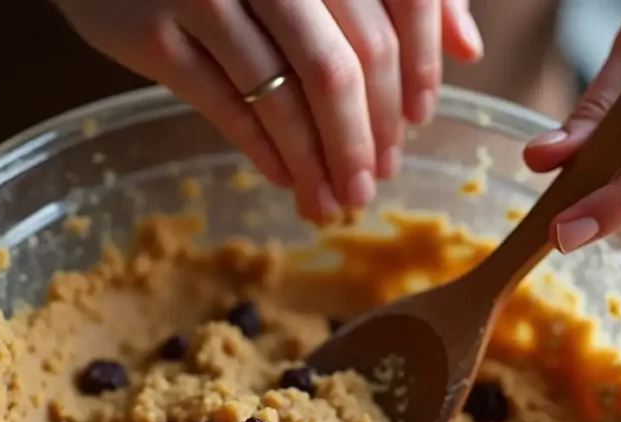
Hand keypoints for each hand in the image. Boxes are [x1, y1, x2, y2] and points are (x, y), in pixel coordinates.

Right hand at [55, 0, 483, 222]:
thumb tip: (469, 47)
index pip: (399, 1)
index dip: (417, 70)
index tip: (419, 120)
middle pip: (342, 65)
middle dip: (366, 137)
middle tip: (372, 183)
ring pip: (285, 96)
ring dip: (318, 162)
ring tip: (333, 204)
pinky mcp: (151, 34)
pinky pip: (225, 107)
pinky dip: (264, 151)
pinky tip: (288, 179)